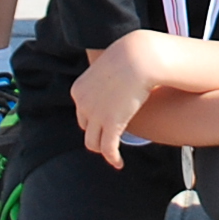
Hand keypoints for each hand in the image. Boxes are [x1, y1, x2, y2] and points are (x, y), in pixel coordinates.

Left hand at [72, 30, 163, 167]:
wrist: (139, 57)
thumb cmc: (131, 56)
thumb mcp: (109, 65)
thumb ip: (105, 76)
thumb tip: (113, 81)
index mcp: (78, 89)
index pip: (82, 111)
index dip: (94, 117)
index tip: (107, 120)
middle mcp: (82, 104)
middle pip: (86, 126)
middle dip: (98, 131)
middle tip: (112, 134)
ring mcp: (95, 115)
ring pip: (93, 142)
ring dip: (103, 148)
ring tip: (113, 153)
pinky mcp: (111, 124)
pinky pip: (108, 149)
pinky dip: (112, 158)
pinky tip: (119, 163)